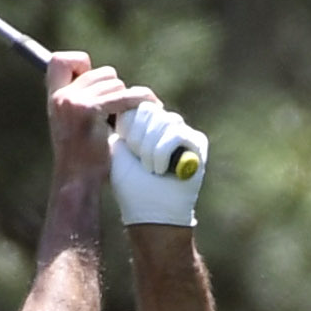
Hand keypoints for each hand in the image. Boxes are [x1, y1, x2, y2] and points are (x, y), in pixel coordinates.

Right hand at [41, 52, 151, 195]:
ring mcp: (75, 102)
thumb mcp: (70, 124)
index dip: (79, 63)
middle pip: (101, 72)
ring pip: (115, 83)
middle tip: (120, 109)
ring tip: (129, 117)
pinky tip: (153, 106)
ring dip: (127, 98)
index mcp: (54, 97)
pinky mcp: (90, 111)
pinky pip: (124, 97)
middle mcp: (62, 96)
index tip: (91, 78)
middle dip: (115, 88)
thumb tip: (106, 80)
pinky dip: (142, 100)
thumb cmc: (80, 158)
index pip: (60, 60)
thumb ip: (79, 101)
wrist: (77, 182)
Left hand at [108, 102, 208, 227]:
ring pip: (161, 121)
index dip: (127, 125)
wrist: (150, 212)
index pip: (135, 103)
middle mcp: (165, 122)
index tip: (126, 149)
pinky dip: (161, 152)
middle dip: (137, 138)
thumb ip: (116, 122)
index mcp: (146, 122)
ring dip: (148, 149)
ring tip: (149, 169)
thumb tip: (113, 99)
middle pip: (147, 109)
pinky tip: (159, 170)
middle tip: (138, 162)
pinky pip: (175, 133)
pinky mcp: (197, 142)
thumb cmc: (131, 185)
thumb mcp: (115, 148)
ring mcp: (182, 131)